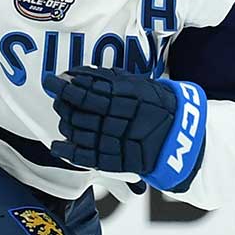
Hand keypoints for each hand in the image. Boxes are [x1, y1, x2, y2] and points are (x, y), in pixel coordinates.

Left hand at [43, 67, 206, 191]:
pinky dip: (67, 151)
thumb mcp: (140, 84)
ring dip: (65, 122)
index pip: (84, 90)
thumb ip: (110, 79)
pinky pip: (85, 156)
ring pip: (77, 131)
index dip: (64, 85)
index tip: (52, 80)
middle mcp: (116, 117)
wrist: (182, 136)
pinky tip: (57, 145)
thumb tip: (80, 73)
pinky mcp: (115, 160)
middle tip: (57, 95)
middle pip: (77, 110)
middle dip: (62, 102)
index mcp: (123, 96)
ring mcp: (114, 140)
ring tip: (63, 115)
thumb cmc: (160, 105)